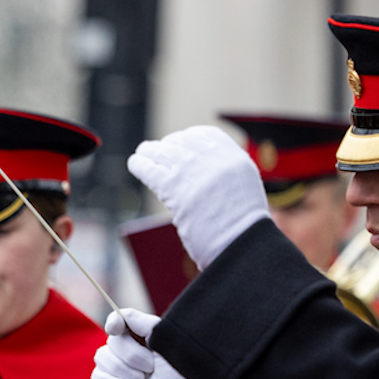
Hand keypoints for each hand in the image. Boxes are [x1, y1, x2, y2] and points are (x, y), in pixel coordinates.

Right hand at [90, 309, 201, 378]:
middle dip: (131, 356)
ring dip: (123, 371)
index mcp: (144, 337)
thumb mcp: (169, 346)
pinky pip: (97, 378)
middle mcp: (129, 351)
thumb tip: (121, 314)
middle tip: (151, 369)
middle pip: (112, 341)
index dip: (115, 322)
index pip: (120, 320)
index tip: (116, 328)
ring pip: (101, 358)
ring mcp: (118, 370)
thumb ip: (146, 325)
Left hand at [127, 125, 269, 269]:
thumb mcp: (244, 189)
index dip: (188, 138)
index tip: (179, 143)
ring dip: (150, 152)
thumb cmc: (242, 228)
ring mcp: (192, 170)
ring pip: (162, 152)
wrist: (240, 243)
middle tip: (157, 151)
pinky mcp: (173, 186)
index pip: (205, 135)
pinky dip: (139, 164)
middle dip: (168, 146)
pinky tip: (135, 164)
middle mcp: (213, 159)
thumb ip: (226, 176)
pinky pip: (149, 168)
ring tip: (142, 154)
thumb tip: (203, 175)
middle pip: (181, 142)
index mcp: (234, 157)